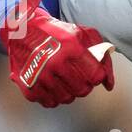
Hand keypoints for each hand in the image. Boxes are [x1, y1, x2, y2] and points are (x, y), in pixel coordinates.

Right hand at [0, 0, 114, 106]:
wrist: (22, 29)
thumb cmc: (57, 33)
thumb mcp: (84, 35)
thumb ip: (103, 58)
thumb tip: (109, 85)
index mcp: (71, 48)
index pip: (96, 76)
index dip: (96, 75)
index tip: (91, 71)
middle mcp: (55, 62)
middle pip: (82, 90)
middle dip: (84, 85)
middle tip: (78, 76)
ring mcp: (40, 75)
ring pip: (67, 98)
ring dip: (69, 92)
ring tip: (64, 80)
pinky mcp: (28, 85)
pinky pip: (49, 102)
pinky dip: (53, 96)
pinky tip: (52, 85)